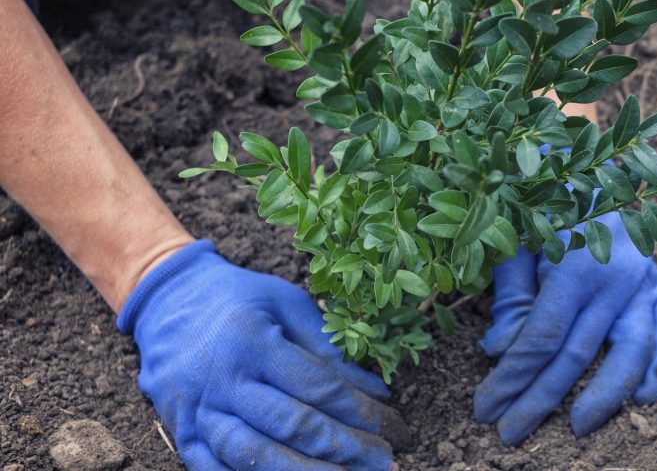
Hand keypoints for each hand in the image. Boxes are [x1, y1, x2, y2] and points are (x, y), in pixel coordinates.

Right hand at [117, 240, 409, 469]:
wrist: (166, 300)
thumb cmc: (237, 298)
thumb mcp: (286, 303)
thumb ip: (328, 348)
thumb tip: (374, 391)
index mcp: (252, 341)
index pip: (318, 388)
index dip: (362, 412)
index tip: (394, 427)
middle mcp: (223, 380)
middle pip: (292, 426)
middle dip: (346, 449)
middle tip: (386, 461)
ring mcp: (198, 410)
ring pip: (255, 456)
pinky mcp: (182, 431)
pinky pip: (214, 469)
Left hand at [473, 210, 656, 444]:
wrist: (592, 154)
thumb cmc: (543, 192)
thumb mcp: (515, 234)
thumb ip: (510, 293)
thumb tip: (500, 350)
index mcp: (574, 262)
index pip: (540, 339)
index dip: (511, 379)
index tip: (485, 409)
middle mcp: (615, 277)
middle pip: (577, 355)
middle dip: (541, 400)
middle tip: (512, 434)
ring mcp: (643, 280)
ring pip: (632, 351)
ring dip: (606, 395)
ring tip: (581, 427)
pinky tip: (644, 396)